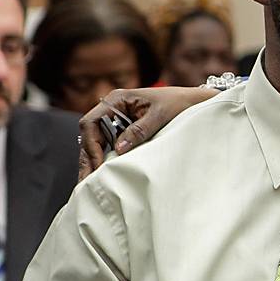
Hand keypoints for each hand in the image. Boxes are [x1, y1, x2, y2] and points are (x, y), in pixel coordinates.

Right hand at [79, 87, 216, 179]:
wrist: (194, 102)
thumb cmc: (178, 103)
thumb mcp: (160, 116)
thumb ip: (139, 131)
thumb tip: (118, 149)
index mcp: (117, 99)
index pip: (91, 122)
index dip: (91, 144)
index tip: (98, 163)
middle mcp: (113, 108)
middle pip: (89, 134)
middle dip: (87, 156)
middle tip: (85, 179)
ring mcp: (117, 119)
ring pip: (97, 141)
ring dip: (93, 159)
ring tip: (89, 180)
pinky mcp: (125, 128)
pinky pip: (109, 143)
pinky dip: (105, 157)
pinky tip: (103, 172)